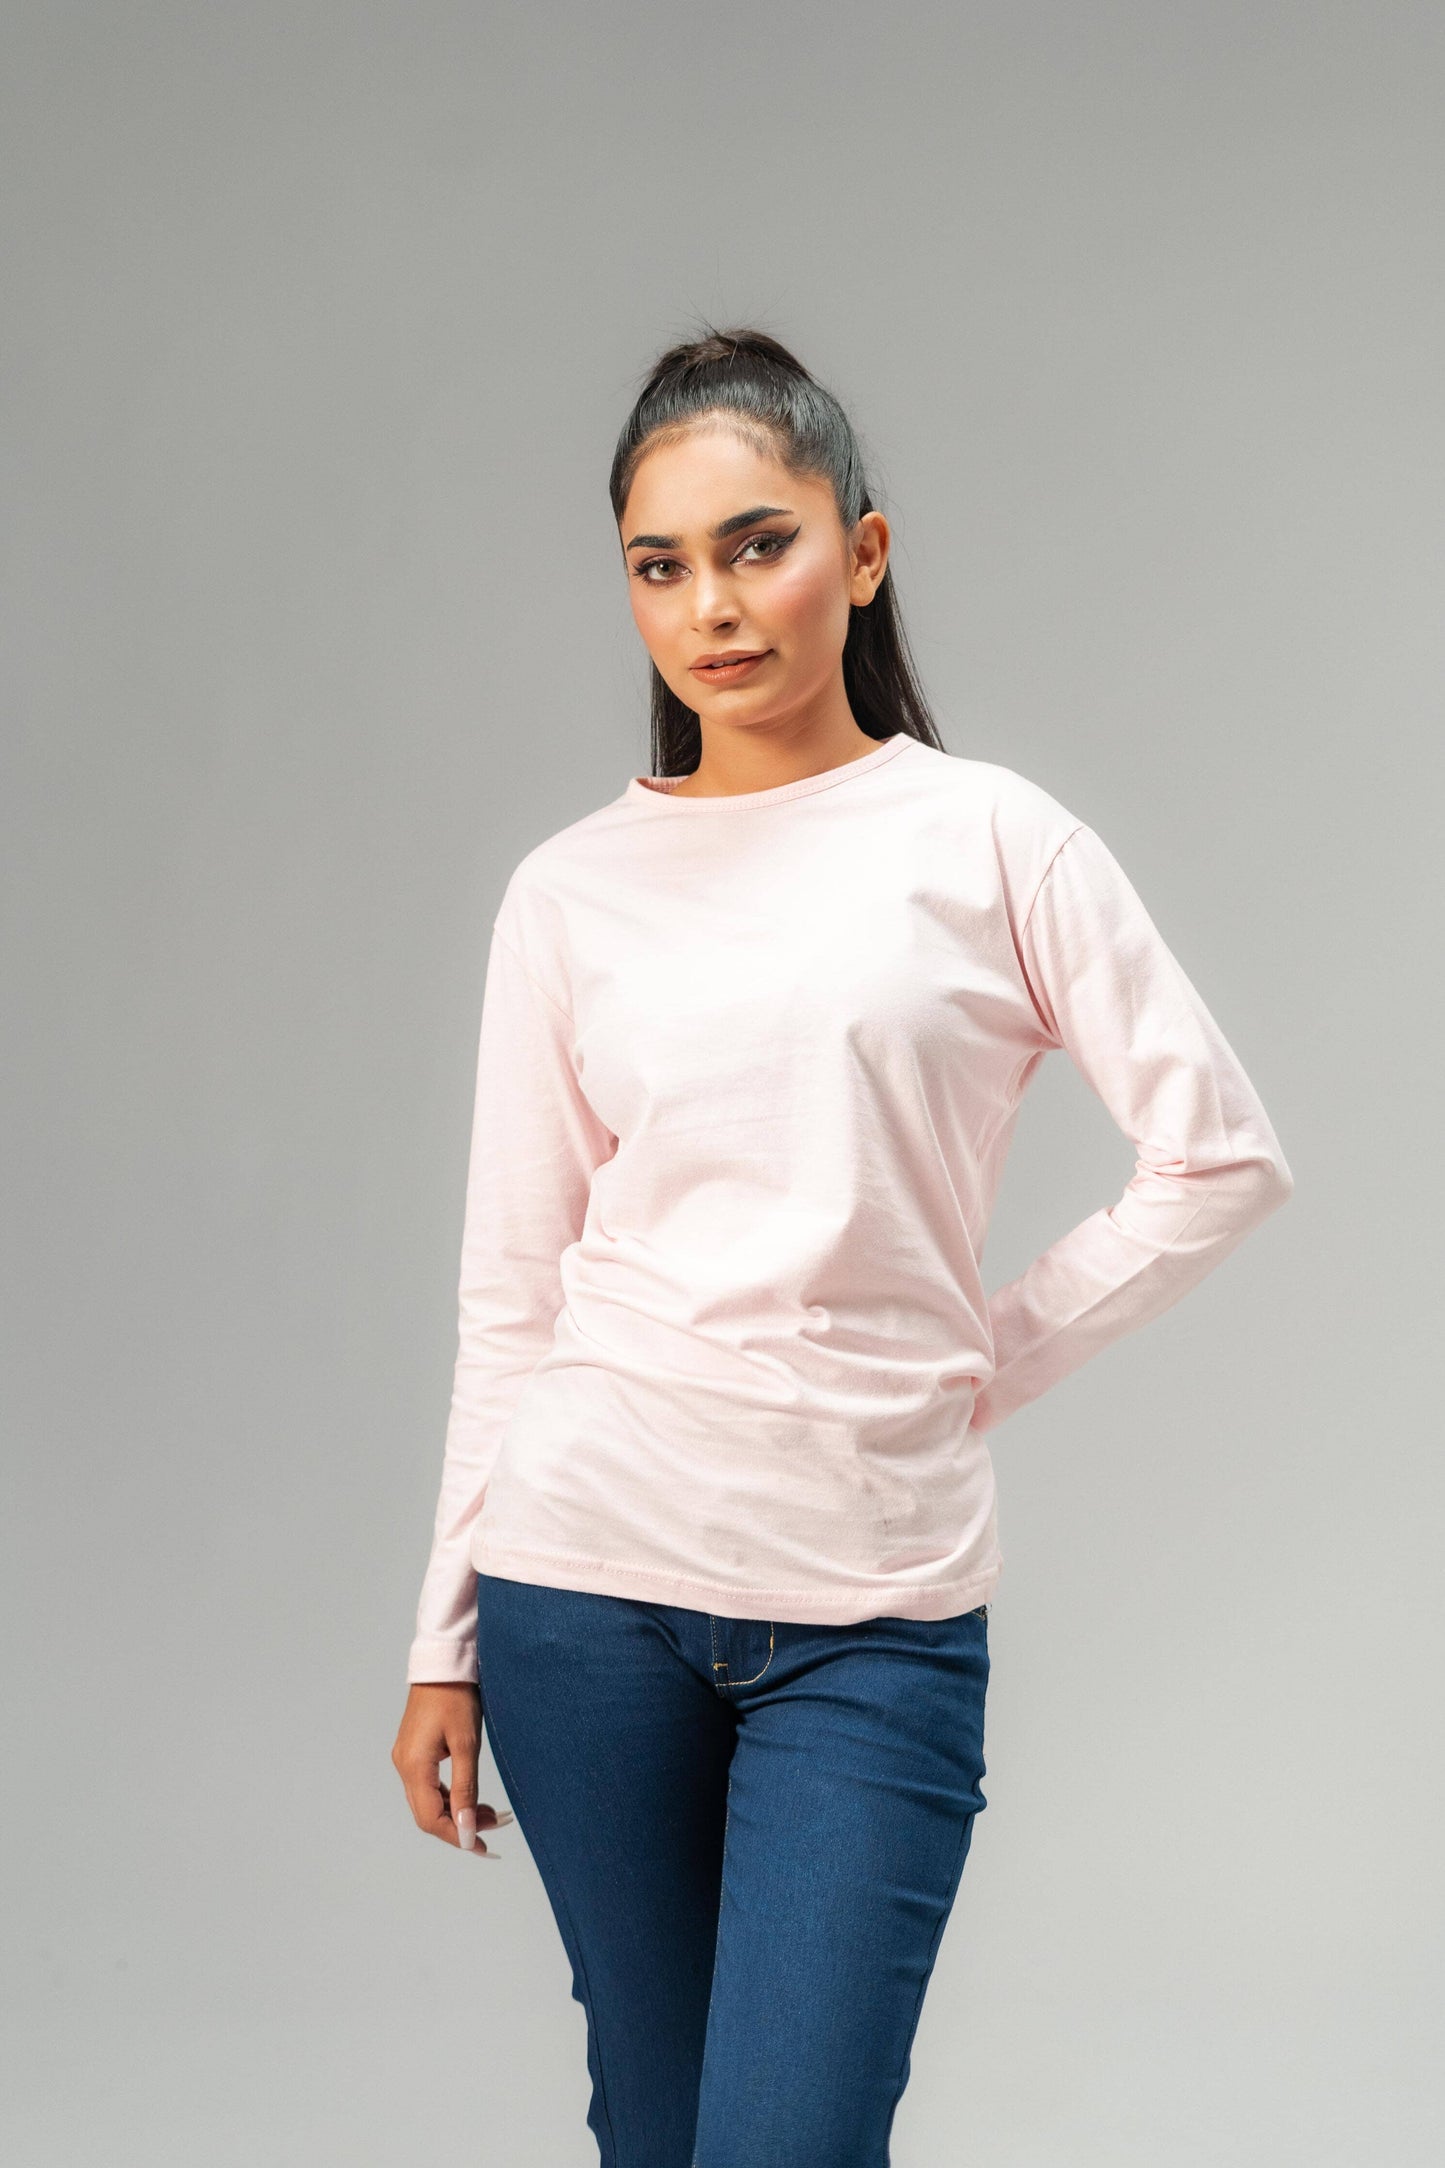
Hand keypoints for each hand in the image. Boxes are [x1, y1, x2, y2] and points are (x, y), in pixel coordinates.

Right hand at [392, 1682, 514, 1858]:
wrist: (444, 1662)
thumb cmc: (456, 1697)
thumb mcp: (466, 1744)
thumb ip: (465, 1789)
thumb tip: (467, 1829)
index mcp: (413, 1766)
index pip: (430, 1818)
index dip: (456, 1836)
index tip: (484, 1846)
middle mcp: (403, 1766)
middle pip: (427, 1814)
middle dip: (460, 1826)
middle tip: (495, 1828)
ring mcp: (406, 1758)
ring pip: (428, 1802)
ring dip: (457, 1812)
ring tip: (491, 1813)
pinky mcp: (414, 1751)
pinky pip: (428, 1786)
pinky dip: (450, 1796)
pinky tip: (471, 1798)